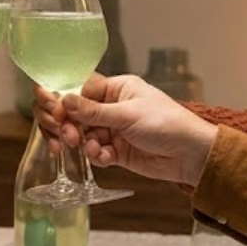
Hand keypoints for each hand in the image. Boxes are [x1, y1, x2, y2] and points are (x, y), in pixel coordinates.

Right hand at [60, 75, 217, 187]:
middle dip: (69, 125)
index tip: (56, 113)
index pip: (80, 90)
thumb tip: (64, 100)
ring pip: (83, 135)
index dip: (64, 101)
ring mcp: (114, 129)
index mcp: (117, 88)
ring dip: (84, 143)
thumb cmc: (167, 123)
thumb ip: (93, 111)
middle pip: (76, 114)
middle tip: (69, 136)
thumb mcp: (128, 114)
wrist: (191, 154)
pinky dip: (97, 155)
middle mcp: (112, 107)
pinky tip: (106, 157)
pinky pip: (96, 152)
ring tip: (94, 148)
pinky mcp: (117, 151)